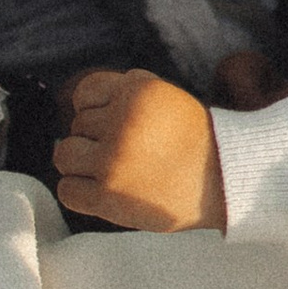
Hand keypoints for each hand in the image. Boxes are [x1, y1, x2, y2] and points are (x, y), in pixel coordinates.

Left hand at [51, 68, 224, 231]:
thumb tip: (75, 104)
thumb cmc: (191, 139)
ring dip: (82, 164)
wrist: (224, 181)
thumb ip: (123, 91)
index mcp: (135, 93)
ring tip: (110, 171)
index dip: (96, 110)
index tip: (116, 125)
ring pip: (64, 155)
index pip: (84, 94)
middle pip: (75, 126)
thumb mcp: (164, 96)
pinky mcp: (108, 197)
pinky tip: (103, 191)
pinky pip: (67, 190)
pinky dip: (79, 191)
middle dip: (96, 138)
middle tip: (129, 153)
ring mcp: (112, 162)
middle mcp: (121, 124)